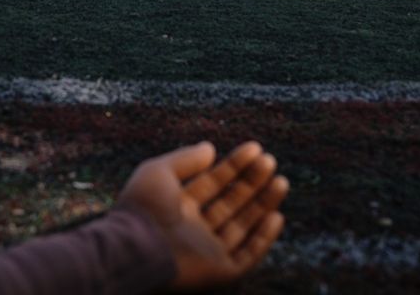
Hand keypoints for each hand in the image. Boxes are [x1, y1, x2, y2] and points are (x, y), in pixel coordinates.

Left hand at [117, 141, 287, 290]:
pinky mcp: (219, 271)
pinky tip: (276, 215)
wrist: (138, 248)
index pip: (212, 182)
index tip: (255, 148)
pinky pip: (248, 254)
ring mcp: (207, 250)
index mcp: (177, 205)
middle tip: (270, 161)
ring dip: (262, 204)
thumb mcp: (159, 171)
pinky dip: (263, 238)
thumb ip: (186, 159)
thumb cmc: (143, 207)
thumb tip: (210, 147)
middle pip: (230, 202)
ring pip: (243, 225)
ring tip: (281, 181)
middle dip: (251, 182)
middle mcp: (193, 228)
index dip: (233, 166)